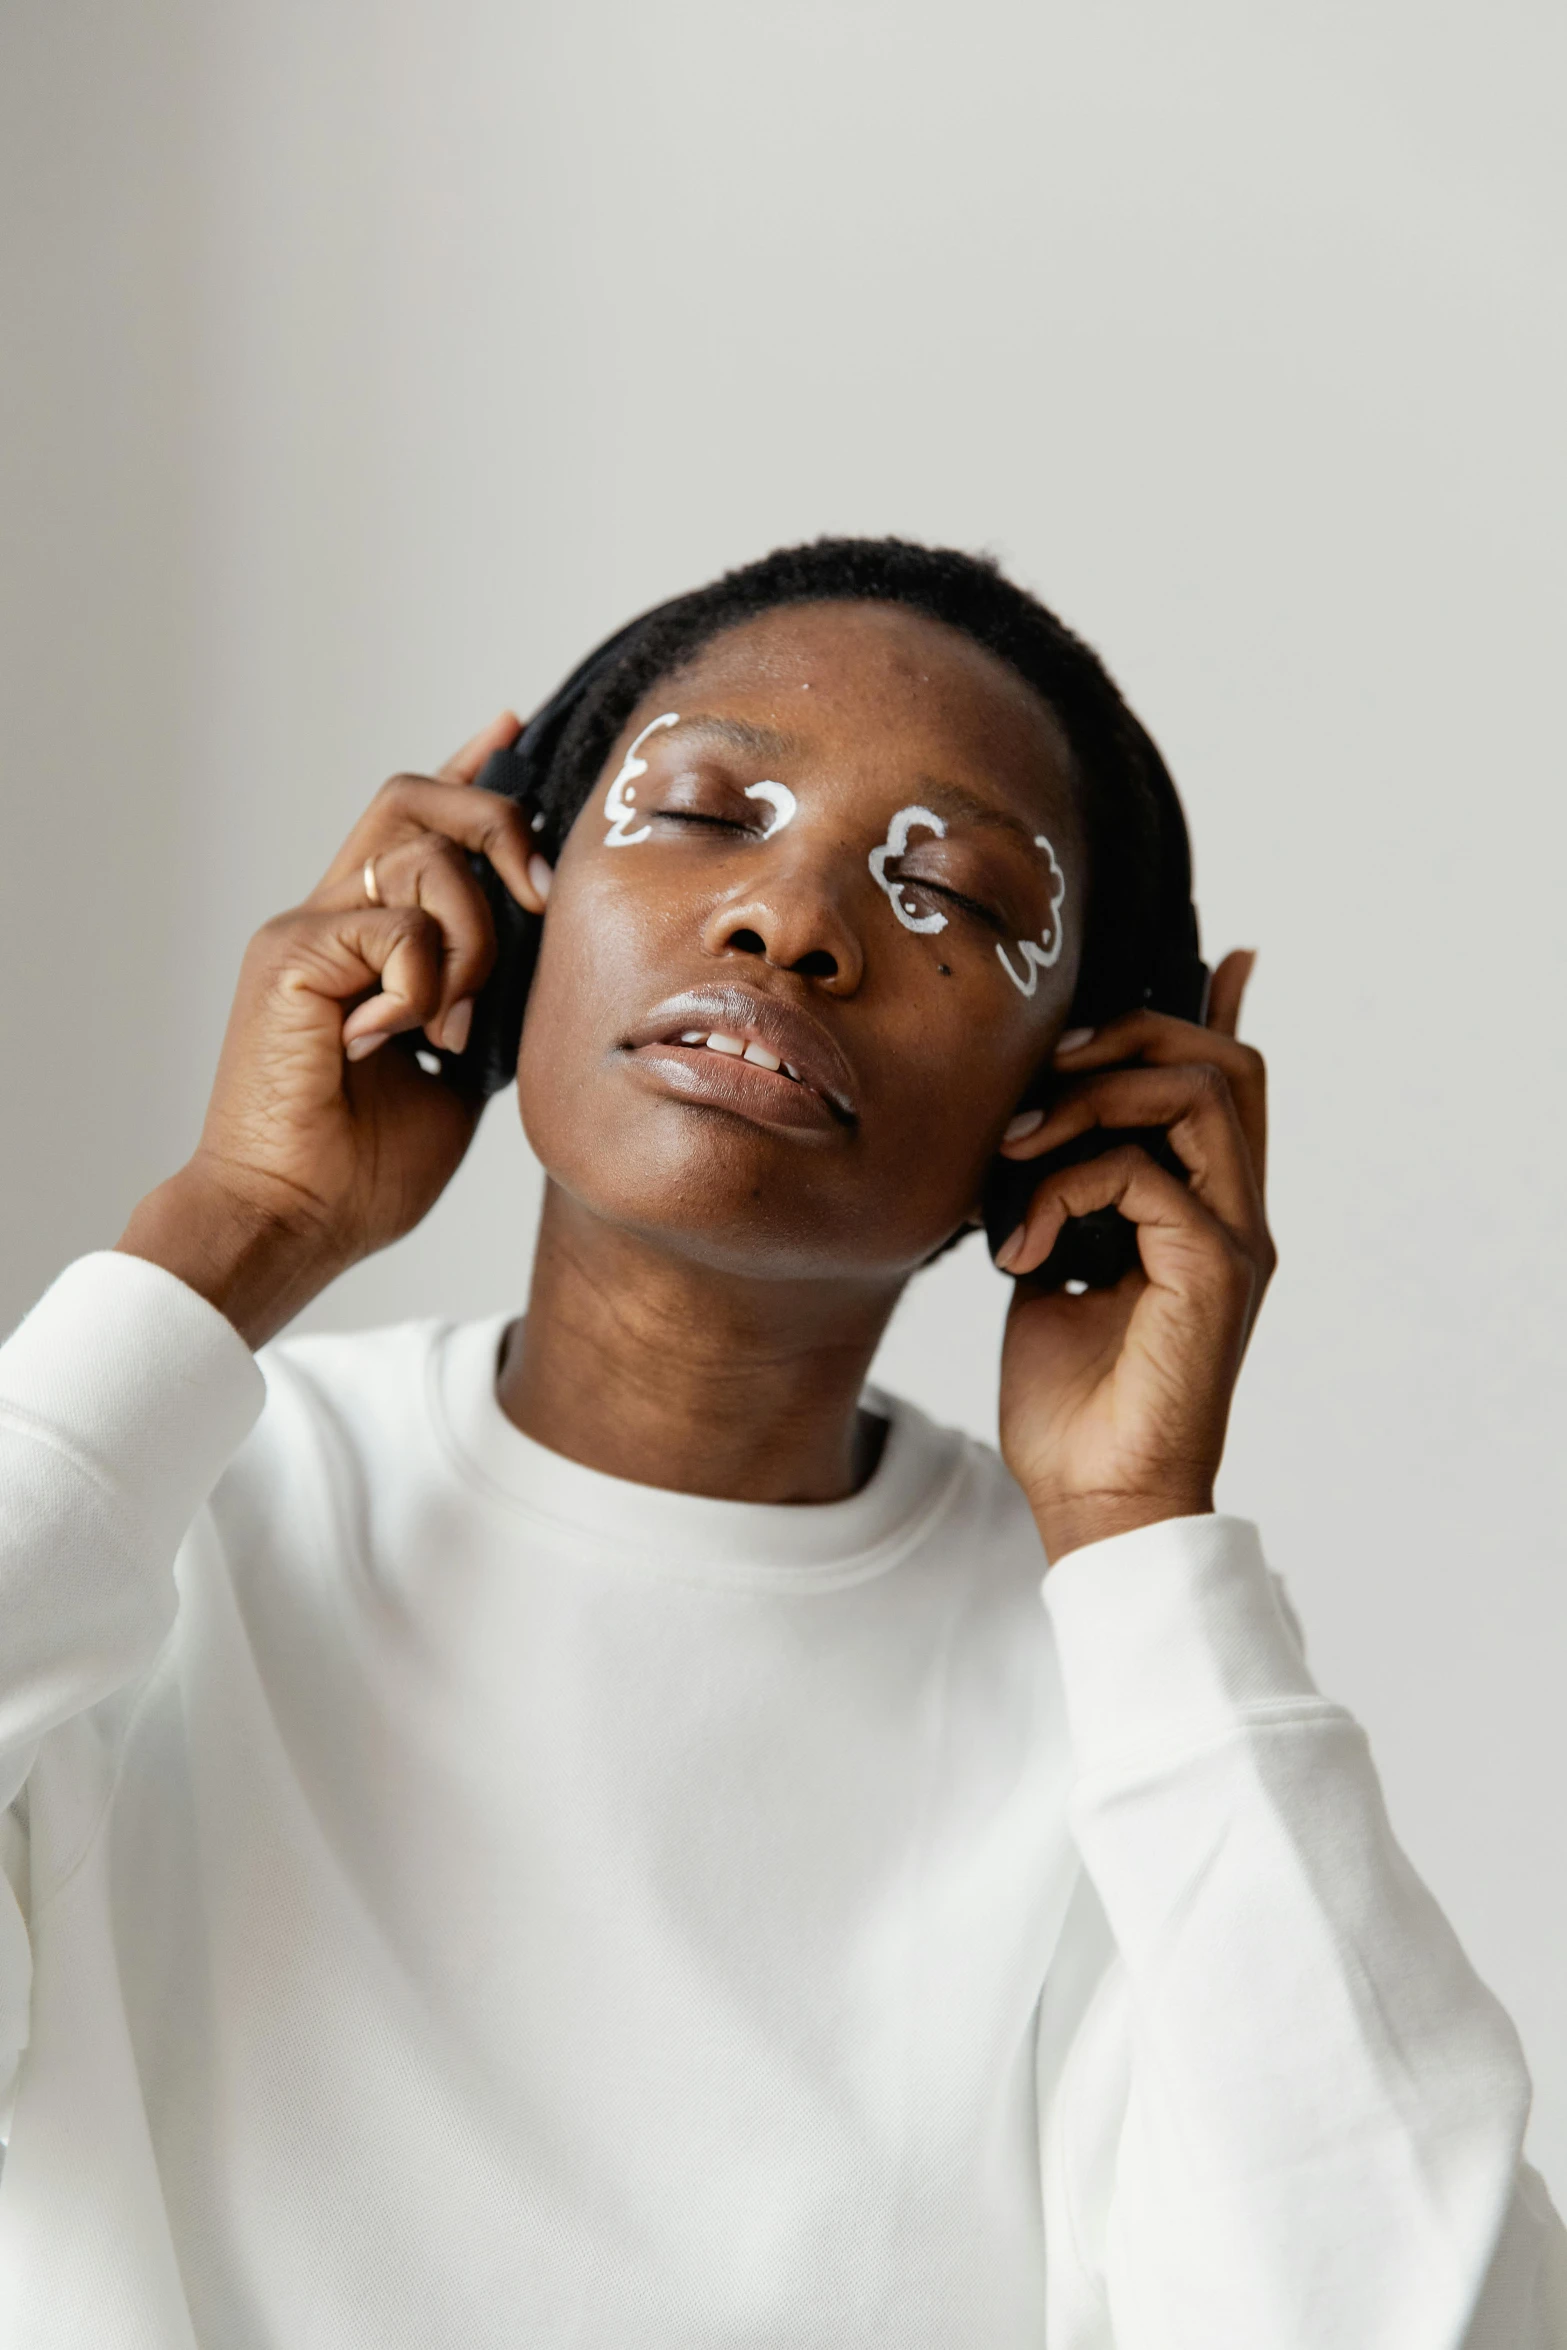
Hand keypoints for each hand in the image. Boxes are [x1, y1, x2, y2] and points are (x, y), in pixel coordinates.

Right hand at [116, 712, 549, 1346]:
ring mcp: (304, 932)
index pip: (412, 825)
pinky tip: (393, 1044)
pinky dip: (422, 989)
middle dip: (494, 821)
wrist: (295, 1220)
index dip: (466, 772)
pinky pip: (398, 930)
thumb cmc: (363, 1169)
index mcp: (362, 941)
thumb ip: (482, 1003)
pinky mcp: (290, 956)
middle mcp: (326, 917)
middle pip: (413, 797)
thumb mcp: (458, 1072)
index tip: (510, 730)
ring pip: (422, 856)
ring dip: (470, 941)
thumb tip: (534, 959)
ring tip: (448, 1030)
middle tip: (538, 893)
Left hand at [995, 950, 1273, 1562]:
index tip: (1202, 961)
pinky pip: (1142, 1172)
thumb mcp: (1052, 1264)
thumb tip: (1040, 1132)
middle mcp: (1234, 1216)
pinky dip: (1063, 1188)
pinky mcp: (1212, 1270)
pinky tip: (1021, 1246)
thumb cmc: (1070, 1400)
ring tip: (1017, 1150)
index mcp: (1205, 1211)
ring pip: (1201, 1094)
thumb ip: (1064, 1192)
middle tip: (1047, 1070)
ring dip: (1094, 1097)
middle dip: (1129, 1037)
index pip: (1229, 1083)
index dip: (1213, 1012)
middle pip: (1225, 1064)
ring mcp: (1232, 1240)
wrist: (1092, 1498)